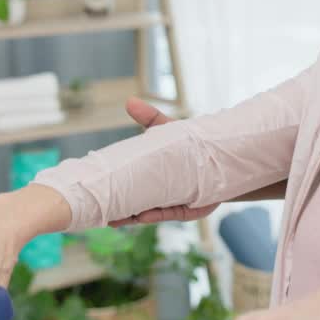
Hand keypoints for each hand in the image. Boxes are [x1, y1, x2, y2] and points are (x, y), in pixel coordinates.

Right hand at [107, 98, 219, 226]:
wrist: (227, 158)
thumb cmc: (194, 145)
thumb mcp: (170, 131)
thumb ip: (151, 119)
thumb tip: (129, 101)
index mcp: (153, 177)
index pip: (129, 187)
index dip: (112, 191)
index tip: (92, 191)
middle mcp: (162, 193)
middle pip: (135, 205)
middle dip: (117, 210)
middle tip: (97, 210)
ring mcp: (176, 202)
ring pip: (150, 213)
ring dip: (132, 216)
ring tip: (115, 218)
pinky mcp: (193, 208)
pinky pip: (172, 214)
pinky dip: (157, 215)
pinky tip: (142, 215)